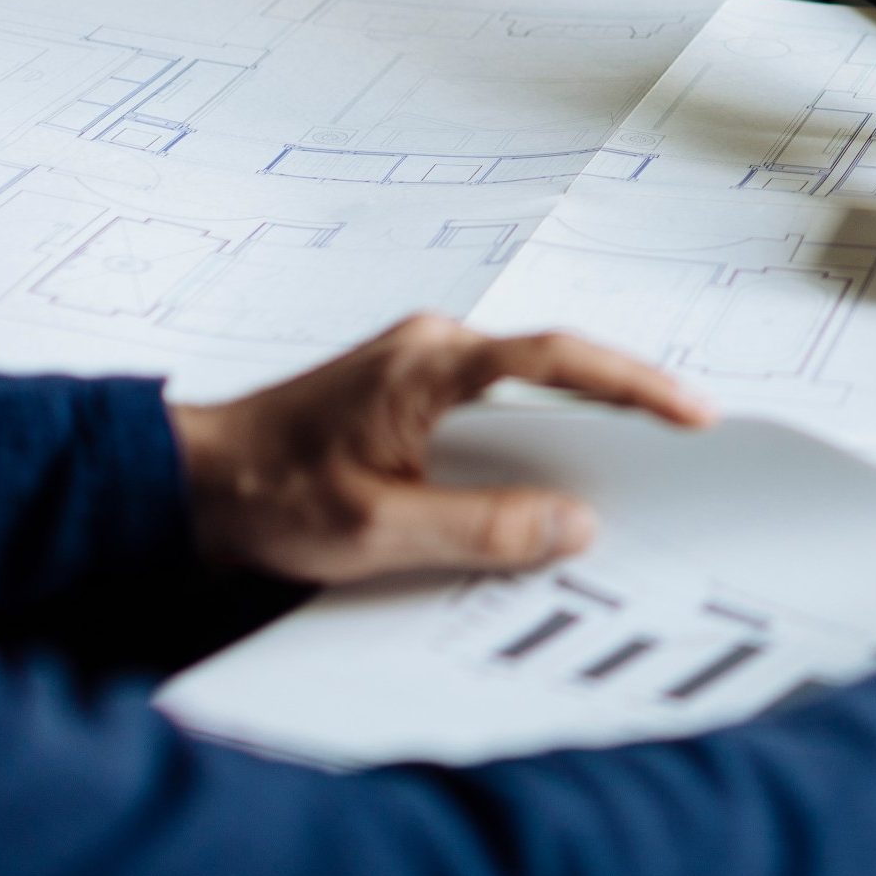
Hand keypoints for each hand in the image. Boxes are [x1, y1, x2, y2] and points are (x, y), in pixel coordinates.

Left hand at [168, 315, 713, 585]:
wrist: (183, 482)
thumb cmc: (262, 495)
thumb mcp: (378, 529)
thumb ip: (482, 527)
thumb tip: (572, 524)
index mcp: (431, 363)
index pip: (557, 361)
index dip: (634, 387)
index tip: (691, 415)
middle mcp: (433, 346)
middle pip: (555, 368)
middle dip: (623, 405)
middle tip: (686, 444)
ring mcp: (421, 362)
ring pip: (526, 389)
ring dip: (574, 425)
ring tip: (629, 467)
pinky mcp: (411, 389)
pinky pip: (495, 405)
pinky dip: (531, 438)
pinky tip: (545, 479)